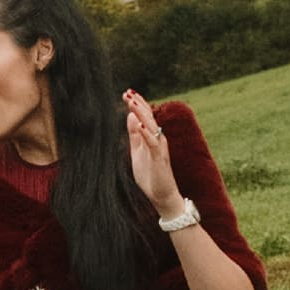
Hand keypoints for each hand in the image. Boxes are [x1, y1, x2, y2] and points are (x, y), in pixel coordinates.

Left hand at [123, 89, 181, 212]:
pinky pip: (153, 143)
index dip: (138, 105)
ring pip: (151, 127)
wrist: (162, 196)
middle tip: (128, 93)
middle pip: (149, 118)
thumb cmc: (150, 175)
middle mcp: (158, 139)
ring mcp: (159, 148)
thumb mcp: (137, 152)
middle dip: (138, 105)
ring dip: (142, 114)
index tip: (127, 93)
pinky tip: (140, 125)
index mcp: (152, 137)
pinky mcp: (159, 159)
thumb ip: (135, 135)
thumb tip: (130, 116)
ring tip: (132, 103)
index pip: (145, 117)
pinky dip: (146, 134)